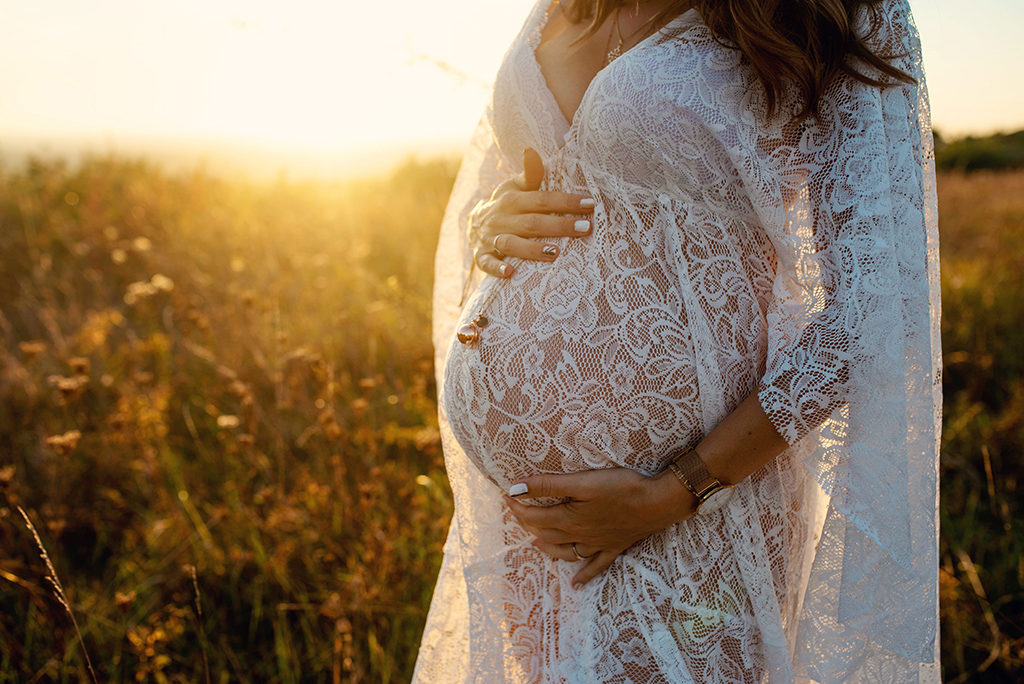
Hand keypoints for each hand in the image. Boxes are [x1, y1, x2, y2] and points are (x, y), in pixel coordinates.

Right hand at [469, 147, 594, 277]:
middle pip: (532, 223)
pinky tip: (511, 272)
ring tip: (556, 253)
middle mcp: (502, 218)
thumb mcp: (514, 186)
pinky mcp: (481, 256)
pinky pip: (487, 263)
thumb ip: (530, 174)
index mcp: (512, 200)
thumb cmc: (505, 204)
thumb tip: (531, 150)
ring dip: (532, 249)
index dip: (566, 202)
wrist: (472, 224)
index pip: (542, 200)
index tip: (590, 203)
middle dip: (559, 226)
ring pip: (511, 244)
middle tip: (586, 228)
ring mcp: (491, 238)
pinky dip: (497, 268)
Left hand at [504, 468, 694, 587]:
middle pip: (547, 532)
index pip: (535, 515)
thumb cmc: (621, 487)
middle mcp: (579, 535)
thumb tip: (516, 489)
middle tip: (517, 513)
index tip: (506, 495)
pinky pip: (596, 566)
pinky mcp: (615, 547)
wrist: (658, 503)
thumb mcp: (582, 482)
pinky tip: (576, 583)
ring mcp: (597, 544)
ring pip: (566, 551)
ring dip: (549, 547)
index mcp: (569, 519)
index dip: (518, 506)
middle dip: (528, 523)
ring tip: (536, 544)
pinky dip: (584, 575)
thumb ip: (548, 486)